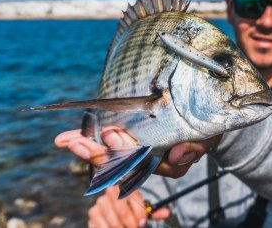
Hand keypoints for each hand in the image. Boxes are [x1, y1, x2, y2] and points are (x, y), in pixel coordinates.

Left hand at [54, 127, 221, 176]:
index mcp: (167, 162)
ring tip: (65, 141)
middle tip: (76, 143)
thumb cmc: (206, 123)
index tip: (112, 135)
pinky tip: (65, 140)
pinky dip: (87, 139)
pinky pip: (106, 143)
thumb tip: (177, 154)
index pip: (143, 164)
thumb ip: (196, 146)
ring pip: (110, 155)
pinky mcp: (129, 136)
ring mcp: (138, 148)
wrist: (204, 108)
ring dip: (87, 148)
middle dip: (97, 153)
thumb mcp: (207, 133)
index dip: (125, 153)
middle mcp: (150, 159)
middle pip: (120, 163)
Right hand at [87, 186, 168, 227]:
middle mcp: (110, 191)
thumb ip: (153, 212)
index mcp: (125, 186)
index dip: (139, 212)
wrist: (113, 214)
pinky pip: (102, 227)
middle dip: (131, 224)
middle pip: (122, 210)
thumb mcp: (142, 210)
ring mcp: (100, 203)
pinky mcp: (92, 214)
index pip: (132, 197)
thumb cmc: (131, 211)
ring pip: (113, 221)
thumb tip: (166, 212)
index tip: (143, 223)